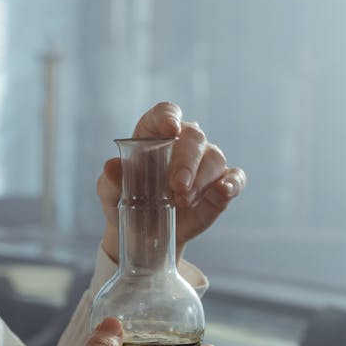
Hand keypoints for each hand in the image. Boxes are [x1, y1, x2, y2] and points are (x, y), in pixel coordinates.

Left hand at [97, 101, 246, 261]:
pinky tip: (223, 191)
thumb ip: (111, 181)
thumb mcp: (111, 194)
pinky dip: (232, 183)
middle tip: (176, 187)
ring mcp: (204, 163)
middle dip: (187, 161)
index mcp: (154, 134)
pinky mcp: (220, 185)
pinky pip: (235, 178)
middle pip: (194, 137)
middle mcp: (183, 143)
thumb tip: (112, 166)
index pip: (165, 113)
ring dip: (201, 180)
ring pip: (214, 158)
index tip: (170, 130)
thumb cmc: (125, 202)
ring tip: (182, 202)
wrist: (142, 232)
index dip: (169, 117)